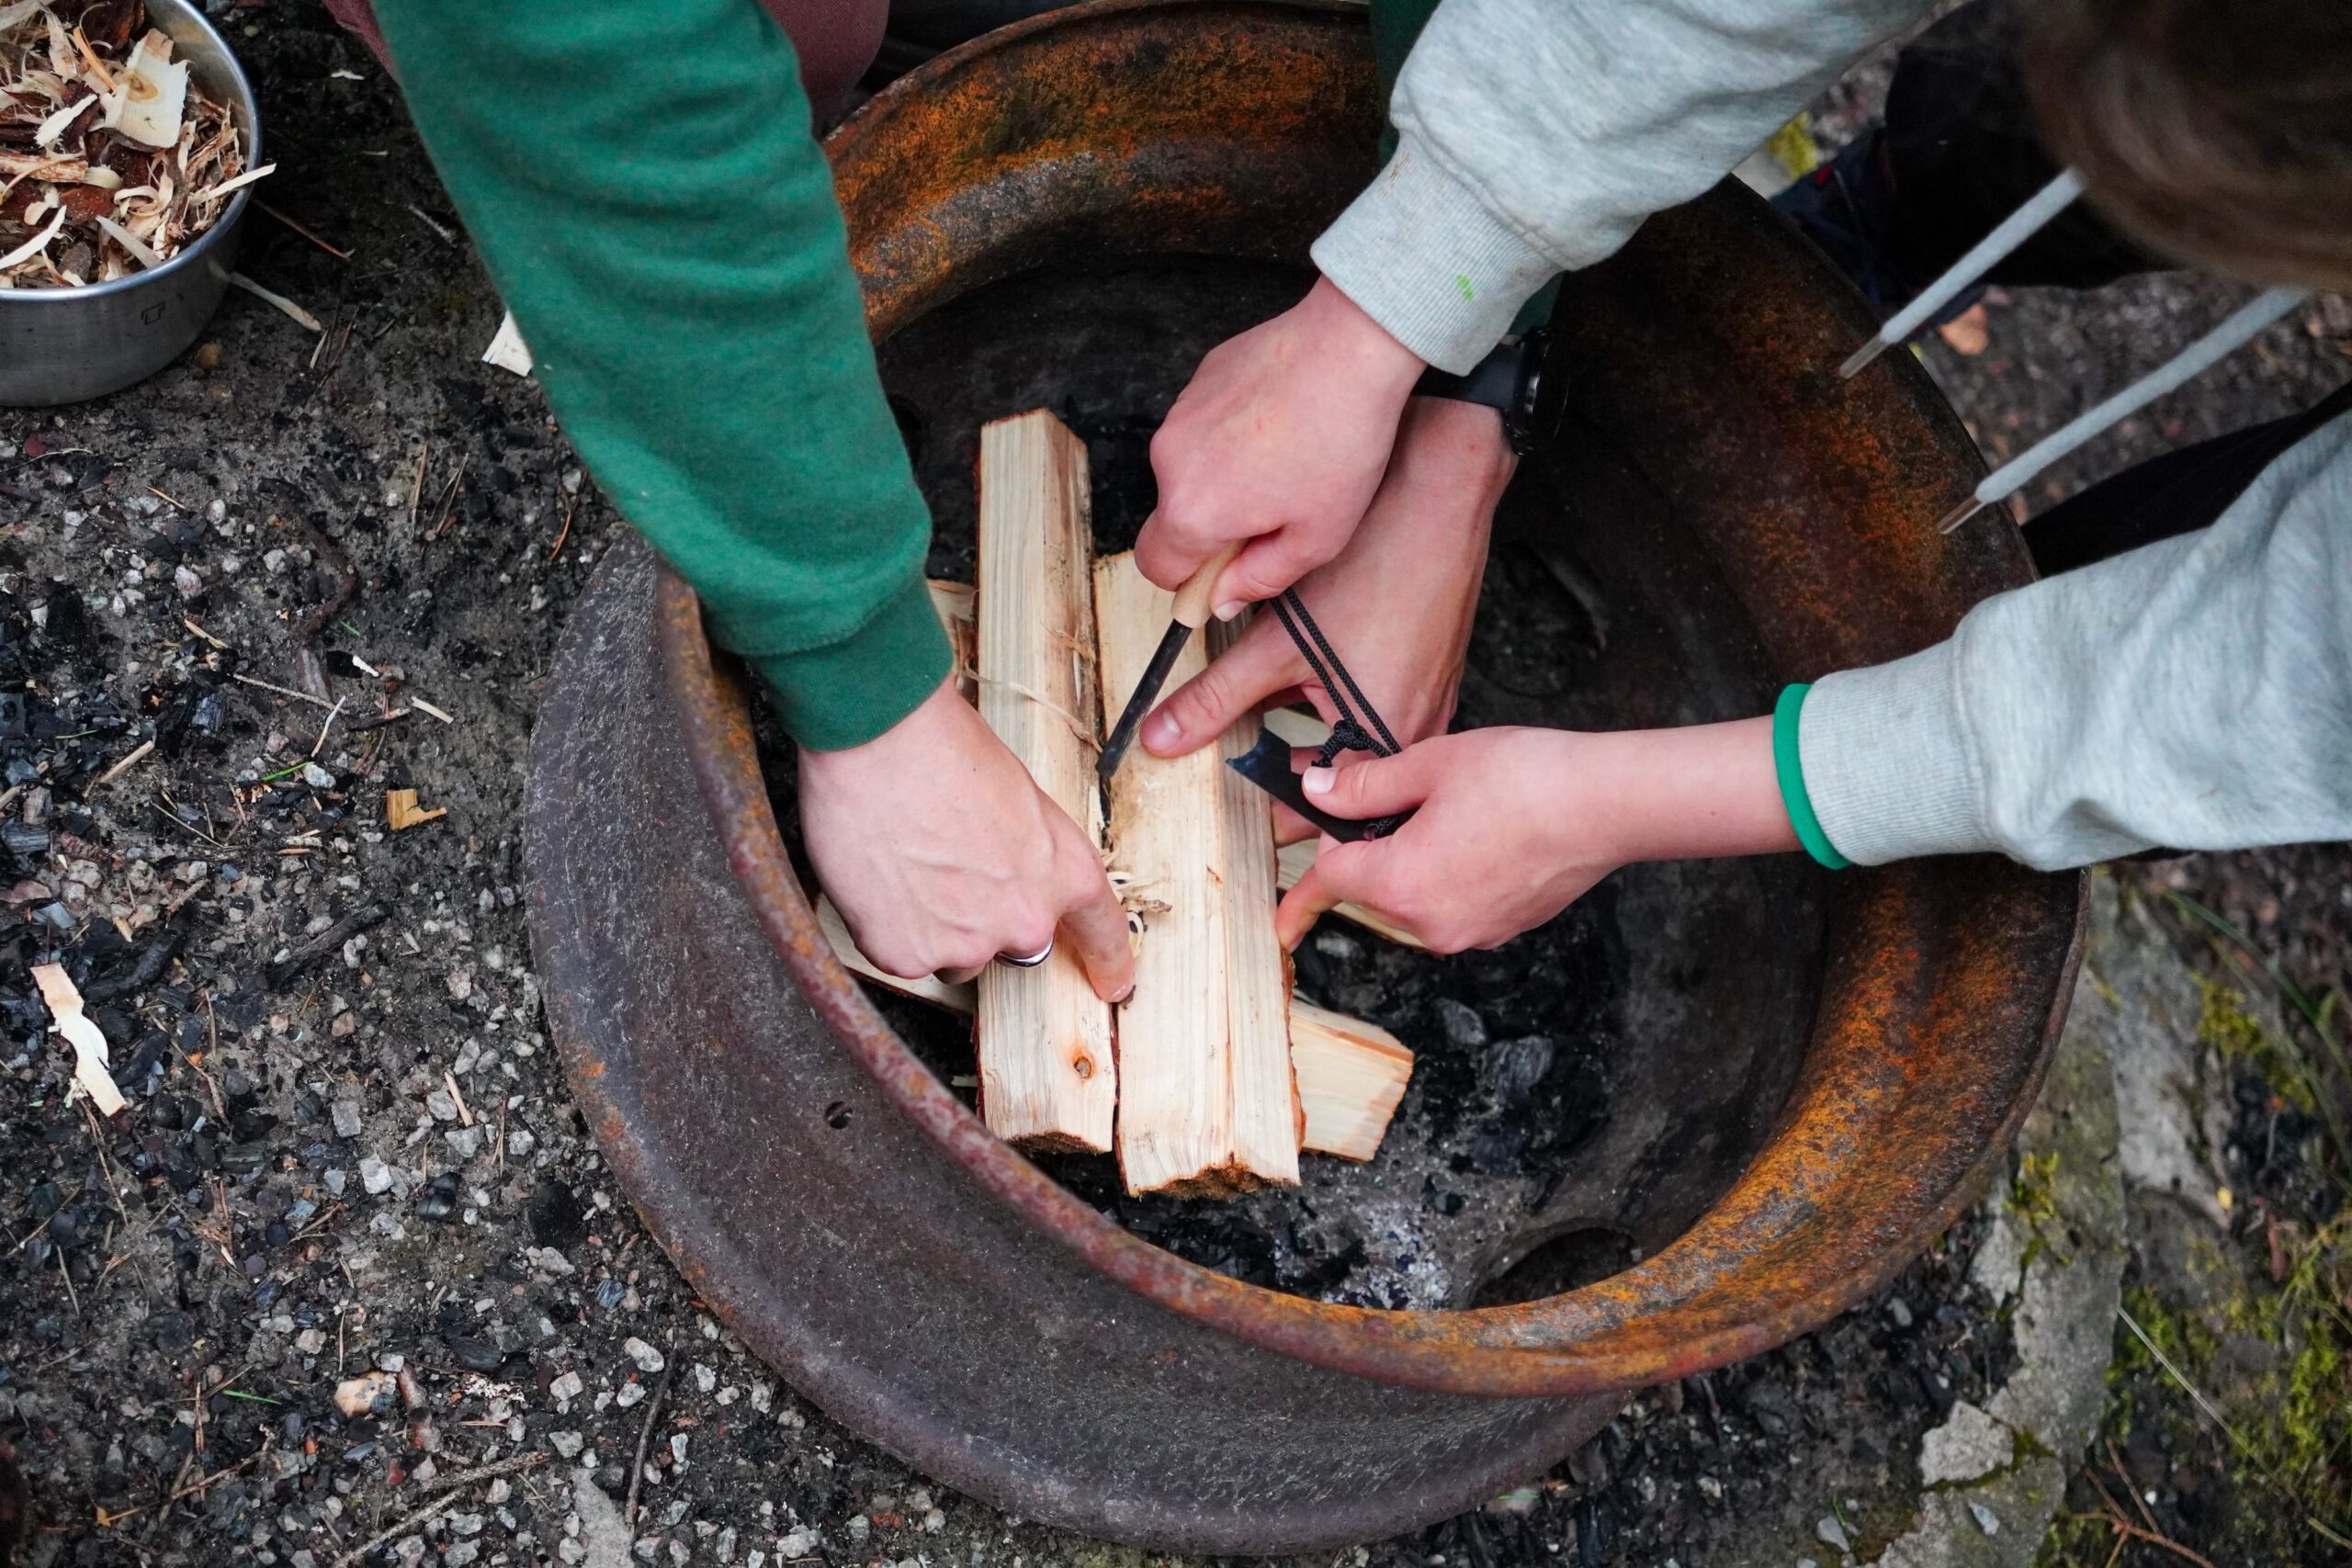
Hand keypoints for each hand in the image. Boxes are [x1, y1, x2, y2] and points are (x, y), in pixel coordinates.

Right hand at [799, 678, 1133, 999]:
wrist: (879, 741)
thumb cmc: (945, 749)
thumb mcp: (1019, 796)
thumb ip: (1028, 851)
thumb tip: (1007, 868)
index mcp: (1064, 872)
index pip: (1102, 932)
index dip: (1108, 962)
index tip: (1113, 984)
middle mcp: (1025, 920)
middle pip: (1011, 942)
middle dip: (982, 917)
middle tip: (945, 868)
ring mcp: (965, 945)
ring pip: (952, 952)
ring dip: (933, 925)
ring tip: (906, 865)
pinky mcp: (907, 956)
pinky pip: (900, 953)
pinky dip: (886, 926)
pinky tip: (879, 879)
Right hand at [1137, 275, 1424, 614]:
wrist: (1350, 347)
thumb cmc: (1340, 441)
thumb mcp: (1317, 538)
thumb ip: (1260, 580)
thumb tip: (1222, 601)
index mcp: (1192, 511)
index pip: (1156, 568)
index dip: (1189, 581)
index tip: (1225, 574)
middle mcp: (1169, 462)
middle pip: (1174, 517)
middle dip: (1215, 527)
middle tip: (1277, 513)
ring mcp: (1178, 415)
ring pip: (1190, 470)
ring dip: (1225, 479)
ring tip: (1287, 461)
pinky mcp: (1198, 381)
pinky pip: (1203, 428)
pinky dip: (1231, 436)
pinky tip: (1281, 425)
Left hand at [1139, 397, 1512, 839]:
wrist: (1439, 503)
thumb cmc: (1374, 569)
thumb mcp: (1276, 645)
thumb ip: (1214, 697)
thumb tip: (1161, 738)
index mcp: (1381, 743)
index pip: (1323, 818)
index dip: (1275, 825)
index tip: (1238, 828)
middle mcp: (1416, 736)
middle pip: (1342, 791)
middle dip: (1291, 791)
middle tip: (1242, 797)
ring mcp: (1431, 704)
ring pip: (1359, 751)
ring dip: (1312, 749)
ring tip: (1265, 743)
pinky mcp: (1432, 673)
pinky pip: (1380, 715)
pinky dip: (1339, 714)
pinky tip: (1306, 689)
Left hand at [1276, 718, 1795, 952]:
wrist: (1608, 805)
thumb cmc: (1524, 778)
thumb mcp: (1430, 764)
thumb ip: (1365, 785)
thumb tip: (1317, 792)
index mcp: (1398, 883)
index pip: (1328, 877)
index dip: (1311, 866)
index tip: (1291, 893)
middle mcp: (1429, 923)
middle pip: (1371, 889)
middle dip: (1372, 850)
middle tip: (1399, 800)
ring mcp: (1470, 932)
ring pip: (1414, 897)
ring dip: (1415, 861)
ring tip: (1455, 809)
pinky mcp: (1503, 928)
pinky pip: (1454, 904)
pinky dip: (1452, 874)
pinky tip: (1483, 832)